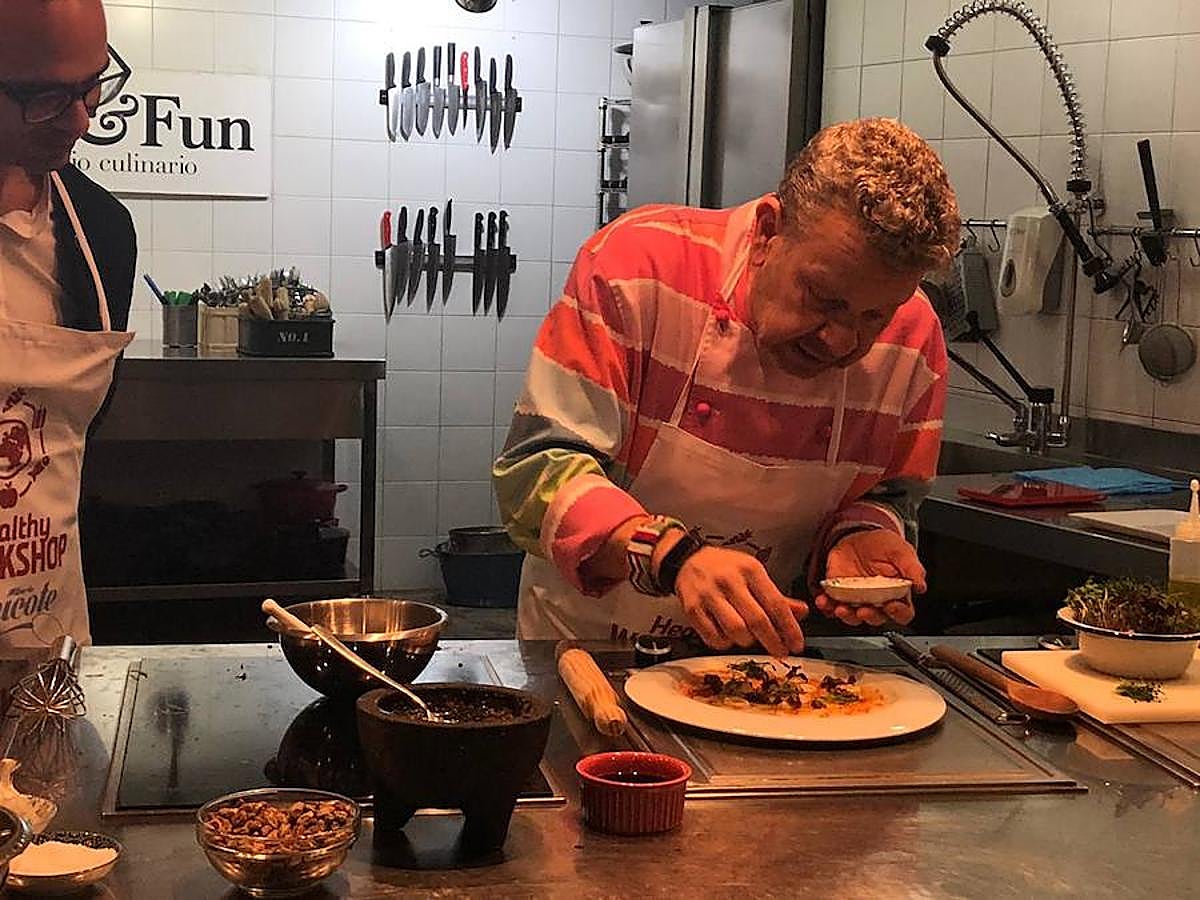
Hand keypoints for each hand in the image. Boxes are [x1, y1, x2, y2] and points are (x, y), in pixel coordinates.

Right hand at [673, 546, 807, 657]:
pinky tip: (729, 636)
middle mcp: (729, 581)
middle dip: (773, 641)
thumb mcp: (753, 573)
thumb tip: (802, 612)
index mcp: (750, 570)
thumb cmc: (725, 567)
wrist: (687, 560)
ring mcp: (709, 595)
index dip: (789, 628)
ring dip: (748, 641)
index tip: (797, 644)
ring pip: (736, 631)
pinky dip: (726, 643)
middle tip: (781, 652)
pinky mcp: (692, 609)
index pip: (776, 604)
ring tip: (751, 638)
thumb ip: (776, 596)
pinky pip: (714, 638)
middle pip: (757, 621)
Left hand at [814, 529, 925, 626]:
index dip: (898, 613)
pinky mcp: (839, 595)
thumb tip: (920, 585)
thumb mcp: (900, 550)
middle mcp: (877, 602)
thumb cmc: (882, 545)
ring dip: (846, 615)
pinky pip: (832, 606)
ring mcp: (857, 600)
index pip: (902, 613)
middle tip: (864, 610)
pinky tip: (823, 601)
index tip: (892, 606)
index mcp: (897, 594)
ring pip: (853, 616)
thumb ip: (912, 568)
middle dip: (869, 616)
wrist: (857, 536)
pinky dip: (826, 606)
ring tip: (841, 608)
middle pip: (876, 618)